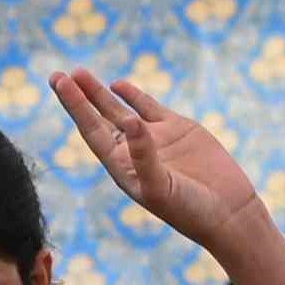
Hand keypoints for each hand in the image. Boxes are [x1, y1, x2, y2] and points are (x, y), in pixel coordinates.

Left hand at [52, 68, 274, 276]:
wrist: (227, 212)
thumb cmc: (190, 210)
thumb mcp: (161, 187)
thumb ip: (144, 155)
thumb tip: (129, 120)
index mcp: (122, 168)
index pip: (91, 130)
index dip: (75, 106)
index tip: (60, 82)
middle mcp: (133, 152)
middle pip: (98, 118)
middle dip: (79, 97)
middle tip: (56, 75)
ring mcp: (155, 139)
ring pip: (120, 109)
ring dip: (100, 93)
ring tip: (80, 72)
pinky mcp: (178, 129)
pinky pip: (149, 107)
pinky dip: (134, 95)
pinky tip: (118, 84)